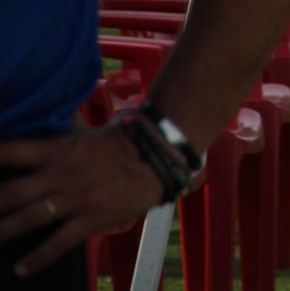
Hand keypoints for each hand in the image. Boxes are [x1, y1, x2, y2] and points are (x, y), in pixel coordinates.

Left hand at [0, 127, 164, 277]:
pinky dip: (37, 258)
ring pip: (29, 218)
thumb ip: (57, 148)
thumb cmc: (122, 143)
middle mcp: (60, 174)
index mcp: (58, 150)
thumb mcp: (83, 138)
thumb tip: (31, 151)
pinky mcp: (91, 219)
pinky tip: (21, 268)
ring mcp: (75, 198)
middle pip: (12, 192)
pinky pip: (58, 242)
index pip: (12, 152)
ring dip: (4, 230)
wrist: (158, 156)